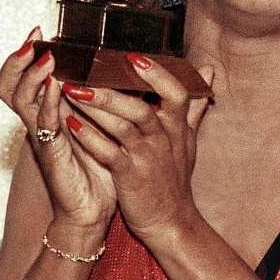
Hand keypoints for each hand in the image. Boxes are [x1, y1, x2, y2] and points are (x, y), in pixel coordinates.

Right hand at [0, 27, 115, 230]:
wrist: (92, 211)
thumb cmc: (98, 168)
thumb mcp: (100, 126)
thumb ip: (104, 100)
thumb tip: (125, 69)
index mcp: (50, 112)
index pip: (24, 77)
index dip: (26, 55)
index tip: (39, 31)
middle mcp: (39, 121)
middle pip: (10, 83)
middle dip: (18, 58)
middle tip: (33, 37)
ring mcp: (42, 137)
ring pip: (20, 99)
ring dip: (33, 75)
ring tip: (45, 57)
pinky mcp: (51, 154)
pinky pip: (44, 124)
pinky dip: (48, 103)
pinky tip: (57, 87)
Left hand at [62, 54, 213, 241]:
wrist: (171, 222)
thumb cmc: (175, 177)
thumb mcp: (189, 138)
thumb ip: (195, 103)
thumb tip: (208, 69)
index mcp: (177, 127)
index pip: (175, 93)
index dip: (157, 74)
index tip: (134, 57)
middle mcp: (164, 140)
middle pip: (141, 108)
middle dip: (111, 89)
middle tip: (84, 72)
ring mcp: (147, 159)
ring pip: (122, 128)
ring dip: (95, 109)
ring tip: (71, 92)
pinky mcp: (130, 177)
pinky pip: (108, 153)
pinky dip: (89, 138)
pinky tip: (71, 124)